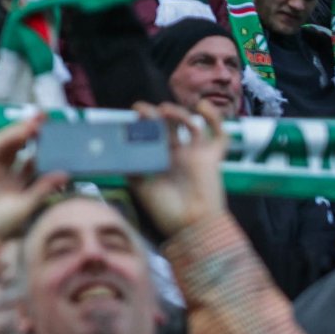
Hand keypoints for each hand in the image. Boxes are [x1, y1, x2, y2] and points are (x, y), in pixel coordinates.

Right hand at [0, 115, 68, 241]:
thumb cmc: (0, 226)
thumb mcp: (27, 206)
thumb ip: (43, 188)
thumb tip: (65, 174)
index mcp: (18, 184)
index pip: (32, 160)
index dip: (43, 148)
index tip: (57, 136)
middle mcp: (5, 173)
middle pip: (20, 146)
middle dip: (31, 132)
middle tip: (45, 117)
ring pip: (8, 143)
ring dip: (20, 130)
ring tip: (35, 122)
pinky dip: (8, 137)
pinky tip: (21, 131)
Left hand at [127, 101, 229, 240]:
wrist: (190, 226)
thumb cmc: (164, 210)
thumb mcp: (140, 186)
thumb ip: (131, 165)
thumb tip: (115, 148)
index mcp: (159, 160)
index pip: (151, 134)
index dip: (144, 121)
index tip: (134, 113)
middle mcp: (177, 155)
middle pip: (169, 126)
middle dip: (157, 114)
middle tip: (145, 110)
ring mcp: (195, 154)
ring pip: (191, 124)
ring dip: (179, 113)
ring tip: (166, 111)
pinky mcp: (212, 157)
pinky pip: (219, 135)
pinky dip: (214, 118)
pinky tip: (201, 107)